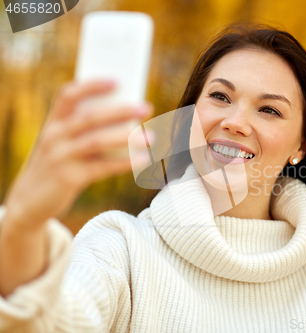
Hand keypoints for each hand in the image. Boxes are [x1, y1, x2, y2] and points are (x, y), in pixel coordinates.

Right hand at [3, 80, 152, 229]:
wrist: (30, 201)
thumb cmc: (58, 165)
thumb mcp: (62, 144)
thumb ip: (85, 132)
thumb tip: (130, 120)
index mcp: (52, 122)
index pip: (68, 95)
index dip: (92, 85)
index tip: (117, 80)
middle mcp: (54, 136)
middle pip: (90, 117)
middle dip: (121, 111)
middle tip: (147, 108)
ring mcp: (60, 157)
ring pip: (97, 141)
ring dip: (127, 137)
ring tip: (151, 136)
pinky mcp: (69, 178)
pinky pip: (102, 167)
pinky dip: (125, 162)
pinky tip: (143, 159)